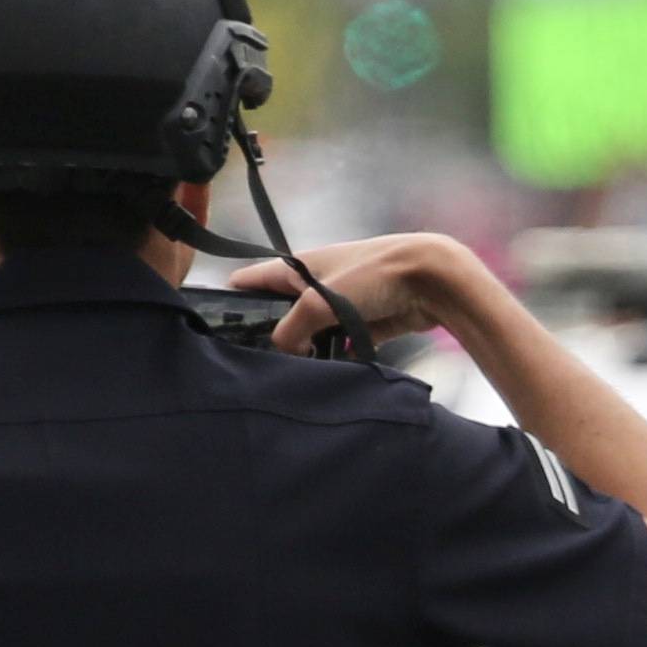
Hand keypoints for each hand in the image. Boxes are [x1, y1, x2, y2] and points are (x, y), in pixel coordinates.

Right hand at [228, 232, 492, 355]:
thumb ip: (292, 329)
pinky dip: (330, 358)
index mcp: (297, 268)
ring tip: (285, 379)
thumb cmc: (372, 276)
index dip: (230, 301)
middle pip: (278, 313)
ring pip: (308, 333)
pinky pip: (337, 345)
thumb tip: (283, 352)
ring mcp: (338, 305)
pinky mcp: (362, 324)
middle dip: (267, 337)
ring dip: (302, 352)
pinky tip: (321, 378)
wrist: (431, 279)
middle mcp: (313, 284)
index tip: (215, 331)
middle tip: (252, 369)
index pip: (251, 280)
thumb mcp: (320, 300)